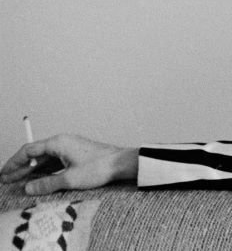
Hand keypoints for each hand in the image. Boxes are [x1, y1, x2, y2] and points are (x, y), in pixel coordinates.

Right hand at [0, 134, 137, 194]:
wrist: (121, 163)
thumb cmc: (99, 167)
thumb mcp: (69, 179)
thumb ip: (46, 184)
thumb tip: (28, 188)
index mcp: (58, 143)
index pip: (28, 150)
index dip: (13, 162)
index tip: (3, 174)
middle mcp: (62, 142)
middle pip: (35, 154)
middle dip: (19, 168)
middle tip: (6, 180)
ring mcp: (69, 148)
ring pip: (44, 159)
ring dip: (31, 170)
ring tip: (18, 182)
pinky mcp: (75, 154)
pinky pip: (54, 162)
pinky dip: (43, 170)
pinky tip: (37, 180)